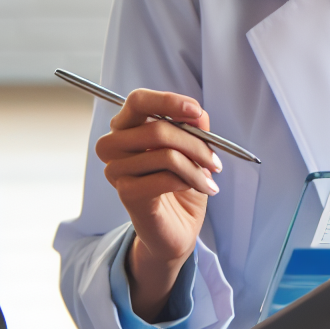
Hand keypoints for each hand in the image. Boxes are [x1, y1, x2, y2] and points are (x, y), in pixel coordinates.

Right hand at [95, 89, 220, 320]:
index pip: (138, 100)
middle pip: (156, 129)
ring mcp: (116, 170)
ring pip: (165, 154)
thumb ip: (193, 126)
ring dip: (197, 167)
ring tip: (210, 178)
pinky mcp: (126, 193)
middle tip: (215, 160)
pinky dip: (189, 181)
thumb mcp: (193, 148)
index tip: (197, 111)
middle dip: (195, 143)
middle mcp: (114, 146)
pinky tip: (200, 188)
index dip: (168, 101)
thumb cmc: (181, 182)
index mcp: (127, 127)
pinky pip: (164, 178)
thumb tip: (197, 113)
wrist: (177, 228)